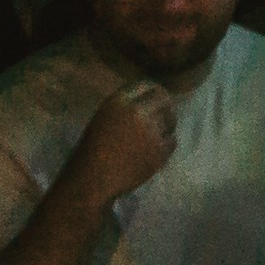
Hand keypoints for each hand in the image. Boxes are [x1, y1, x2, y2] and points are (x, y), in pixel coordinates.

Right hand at [63, 80, 177, 205]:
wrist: (93, 179)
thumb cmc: (93, 150)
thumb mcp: (104, 117)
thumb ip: (126, 106)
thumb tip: (150, 101)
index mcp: (119, 101)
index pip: (146, 85)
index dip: (154, 91)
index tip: (156, 99)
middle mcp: (137, 111)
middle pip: (163, 99)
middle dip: (166, 107)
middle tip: (164, 117)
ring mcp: (150, 131)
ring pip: (171, 120)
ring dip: (167, 127)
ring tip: (155, 138)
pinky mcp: (158, 151)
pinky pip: (172, 141)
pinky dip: (166, 145)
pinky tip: (155, 152)